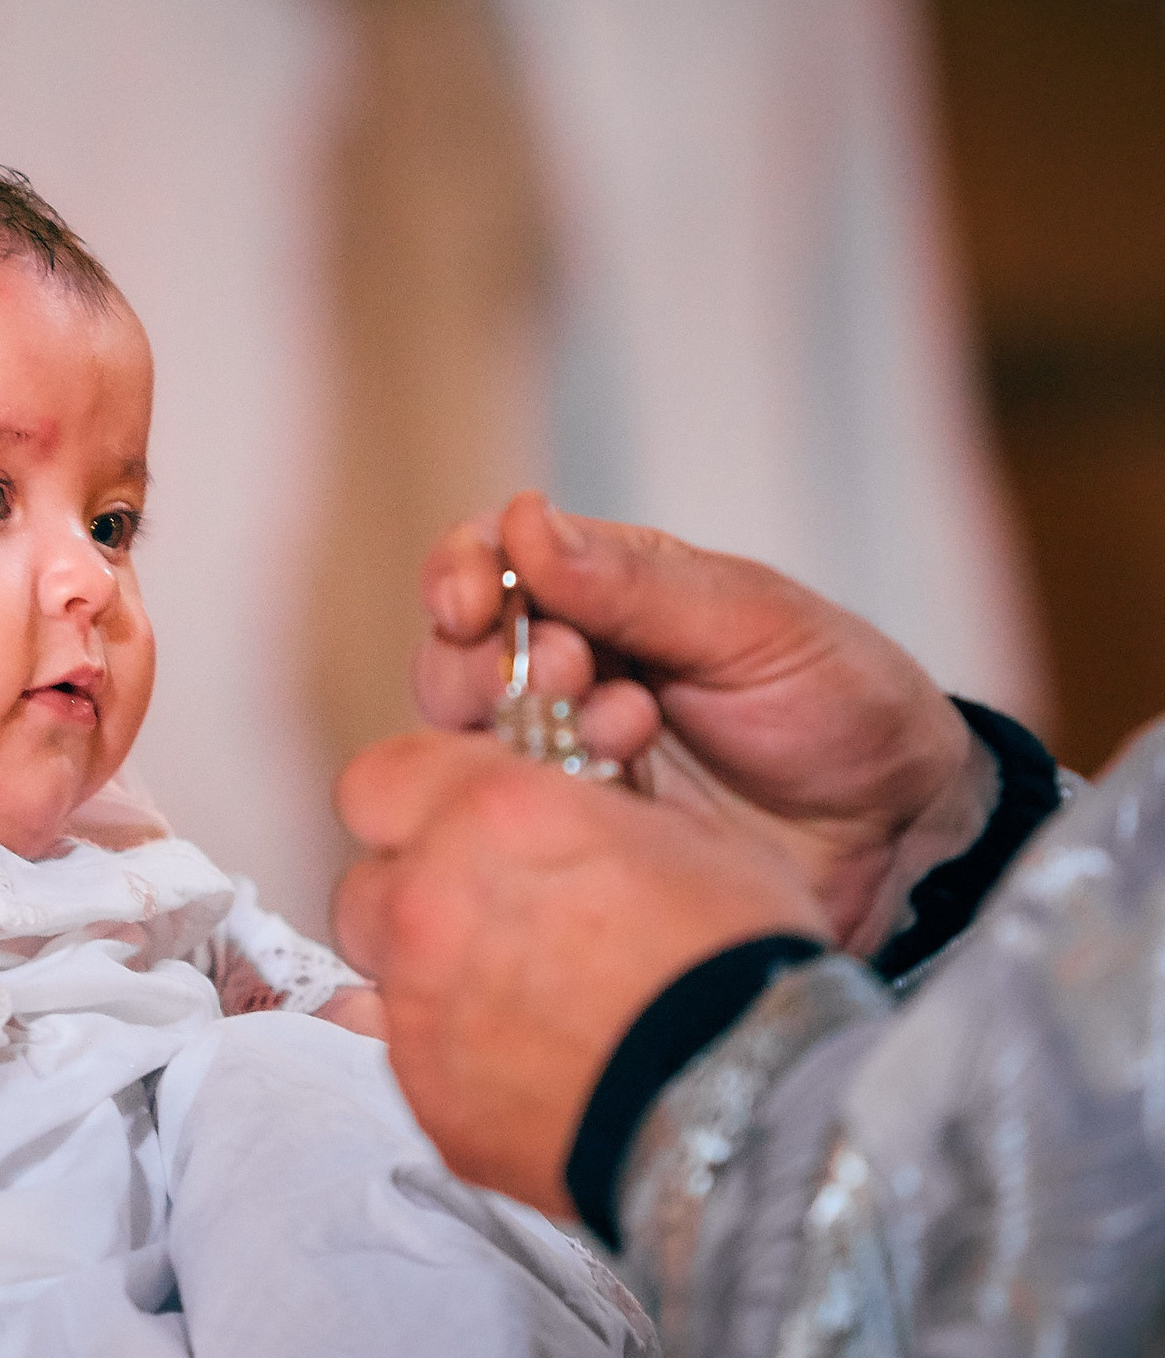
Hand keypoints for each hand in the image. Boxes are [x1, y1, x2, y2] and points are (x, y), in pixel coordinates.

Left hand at [333, 733, 829, 1214]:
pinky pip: (405, 1054)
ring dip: (424, 971)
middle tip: (489, 911)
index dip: (415, 801)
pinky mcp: (428, 1093)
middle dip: (416, 891)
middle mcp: (431, 902)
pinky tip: (518, 1062)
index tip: (455, 820)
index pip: (380, 781)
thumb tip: (580, 821)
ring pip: (377, 971)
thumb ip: (595, 817)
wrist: (750, 1104)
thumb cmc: (738, 967)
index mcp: (490, 815)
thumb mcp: (692, 838)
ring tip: (509, 995)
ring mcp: (419, 1005)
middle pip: (367, 882)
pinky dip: (447, 1052)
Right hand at [412, 494, 981, 950]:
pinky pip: (508, 817)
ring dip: (526, 730)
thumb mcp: (756, 624)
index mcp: (608, 590)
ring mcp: (564, 757)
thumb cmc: (842, 706)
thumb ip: (635, 584)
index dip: (460, 572)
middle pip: (455, 653)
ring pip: (468, 739)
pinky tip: (625, 795)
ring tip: (627, 737)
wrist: (902, 837)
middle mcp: (569, 668)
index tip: (469, 601)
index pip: (492, 558)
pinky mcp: (572, 833)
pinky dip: (547, 800)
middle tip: (574, 675)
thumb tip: (525, 520)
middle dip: (490, 662)